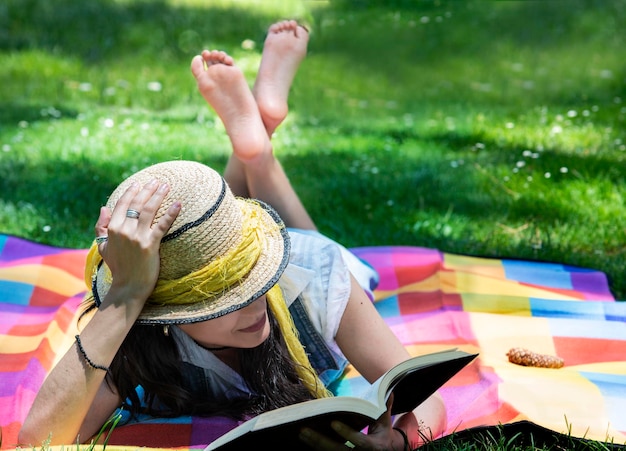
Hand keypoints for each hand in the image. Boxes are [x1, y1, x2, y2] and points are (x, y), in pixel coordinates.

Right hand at [94, 179, 179, 305]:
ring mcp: (137, 237)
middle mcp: (124, 230)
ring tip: (166, 186)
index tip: (140, 183)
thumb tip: (104, 207)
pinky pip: (162, 225)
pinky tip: (178, 204)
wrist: (128, 287)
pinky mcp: (150, 245)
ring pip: (149, 210)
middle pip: (137, 204)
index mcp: (112, 229)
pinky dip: (171, 214)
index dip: (131, 192)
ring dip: (158, 196)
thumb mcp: (103, 247)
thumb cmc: (118, 267)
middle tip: (157, 180)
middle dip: (148, 190)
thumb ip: (101, 227)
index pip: (122, 204)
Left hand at [299, 395, 407, 450]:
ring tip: (301, 432)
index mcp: (374, 446)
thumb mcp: (385, 421)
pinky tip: (305, 440)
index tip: (333, 422)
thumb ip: (384, 407)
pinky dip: (317, 449)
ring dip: (314, 445)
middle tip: (304, 429)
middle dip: (320, 441)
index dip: (347, 433)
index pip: (359, 441)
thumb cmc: (383, 433)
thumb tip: (387, 389)